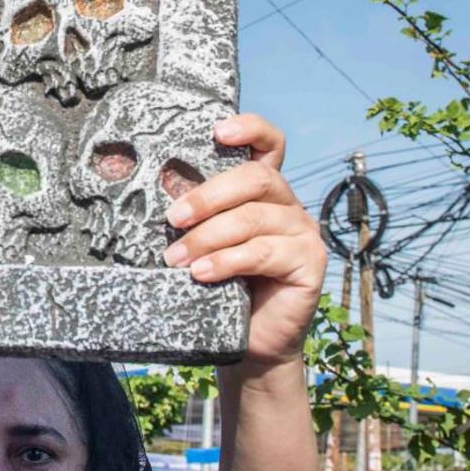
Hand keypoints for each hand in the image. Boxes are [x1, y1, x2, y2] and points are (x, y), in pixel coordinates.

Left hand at [161, 113, 324, 369]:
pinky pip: (263, 251)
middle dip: (209, 196)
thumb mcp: (207, 245)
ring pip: (253, 218)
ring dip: (208, 237)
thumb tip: (160, 201)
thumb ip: (197, 219)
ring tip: (177, 259)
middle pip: (256, 178)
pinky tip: (202, 274)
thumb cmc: (224, 287)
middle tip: (173, 218)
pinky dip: (227, 261)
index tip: (218, 130)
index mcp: (264, 191)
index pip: (269, 144)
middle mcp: (287, 204)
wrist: (252, 342)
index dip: (250, 128)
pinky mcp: (309, 261)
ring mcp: (303, 231)